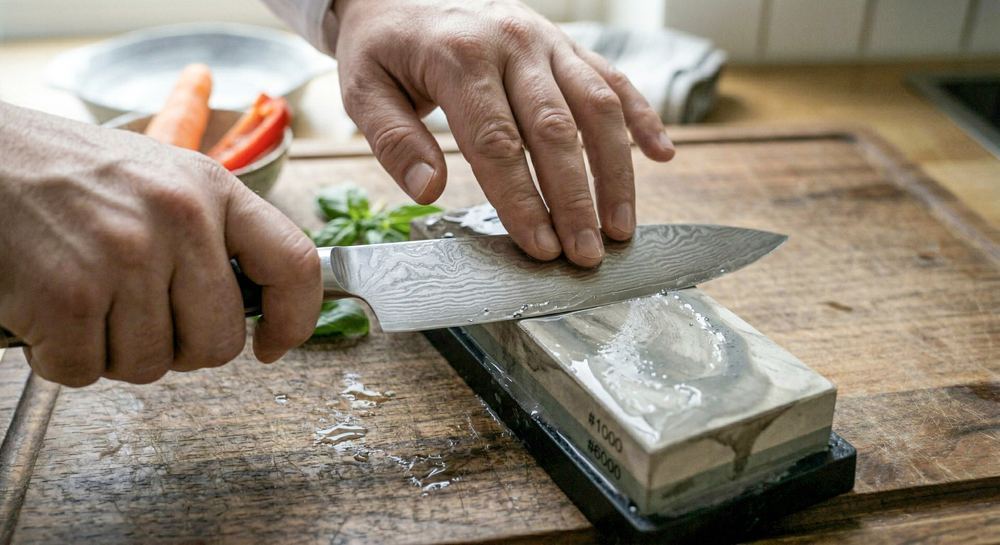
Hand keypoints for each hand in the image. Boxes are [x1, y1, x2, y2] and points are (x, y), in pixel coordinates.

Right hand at [0, 103, 321, 386]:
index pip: (295, 264)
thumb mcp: (161, 177)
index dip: (296, 319)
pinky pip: (84, 371)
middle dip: (180, 348)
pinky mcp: (68, 297)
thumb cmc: (67, 172)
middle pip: (218, 342)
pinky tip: (46, 311)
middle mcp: (179, 221)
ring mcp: (124, 258)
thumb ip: (212, 233)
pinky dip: (60, 357)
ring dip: (113, 350)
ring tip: (84, 298)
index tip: (273, 344)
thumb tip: (256, 302)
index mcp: (212, 189)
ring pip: (150, 365)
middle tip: (138, 316)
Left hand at [334, 0, 674, 266]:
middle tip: (587, 255)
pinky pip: (613, 78)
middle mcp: (511, 43)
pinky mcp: (566, 44)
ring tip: (621, 227)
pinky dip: (641, 116)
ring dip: (616, 171)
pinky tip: (661, 154)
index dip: (522, 200)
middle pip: (556, 130)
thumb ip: (394, 141)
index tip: (540, 247)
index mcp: (458, 57)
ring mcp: (546, 40)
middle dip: (575, 200)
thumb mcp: (362, 90)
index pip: (496, 142)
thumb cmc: (384, 49)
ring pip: (596, 107)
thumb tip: (429, 190)